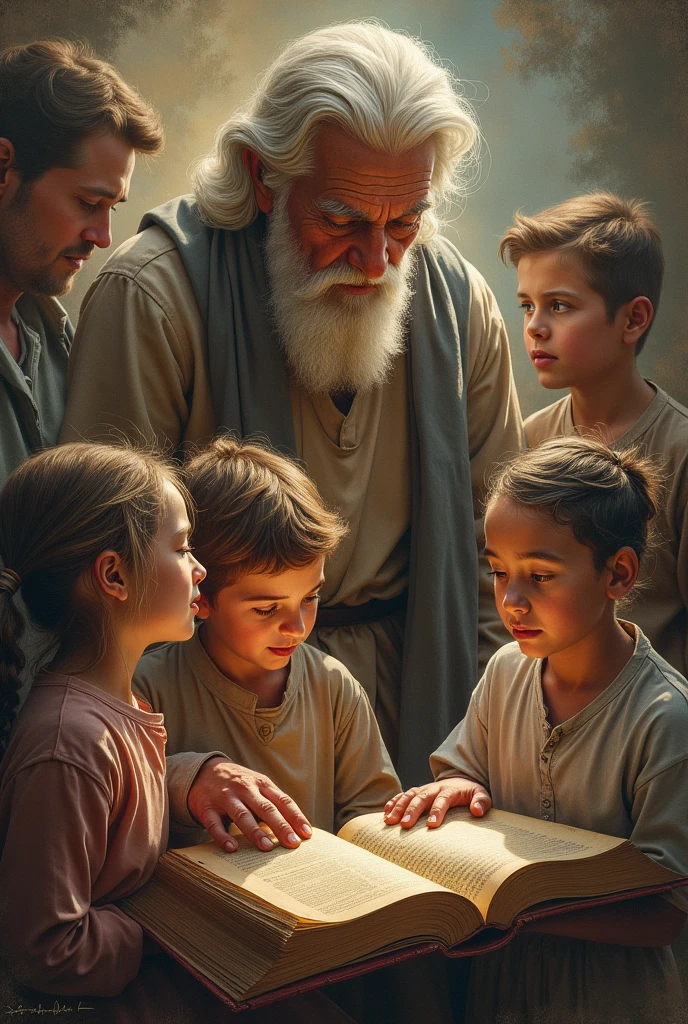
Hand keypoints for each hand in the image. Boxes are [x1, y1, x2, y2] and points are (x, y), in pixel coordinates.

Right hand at [187, 757, 312, 852]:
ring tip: (267, 847)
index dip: (296, 817)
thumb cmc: (239, 784)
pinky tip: (232, 848)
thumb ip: (274, 803)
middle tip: (292, 843)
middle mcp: (245, 789)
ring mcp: (225, 797)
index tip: (307, 834)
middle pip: (266, 808)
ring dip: (255, 831)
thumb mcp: (258, 786)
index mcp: (262, 784)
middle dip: (281, 826)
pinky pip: (215, 824)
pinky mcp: (207, 808)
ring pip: (242, 815)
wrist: (204, 771)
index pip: (282, 800)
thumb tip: (296, 830)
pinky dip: (223, 836)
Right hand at [383, 776, 491, 828]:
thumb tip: (477, 811)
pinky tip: (386, 813)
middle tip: (404, 825)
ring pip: (409, 795)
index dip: (437, 810)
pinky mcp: (416, 792)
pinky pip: (402, 795)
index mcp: (451, 789)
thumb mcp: (482, 794)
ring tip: (390, 821)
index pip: (443, 799)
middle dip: (412, 811)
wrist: (460, 779)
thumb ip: (482, 802)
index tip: (431, 825)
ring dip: (399, 807)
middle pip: (422, 797)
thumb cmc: (471, 792)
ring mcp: (424, 789)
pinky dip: (393, 802)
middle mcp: (434, 787)